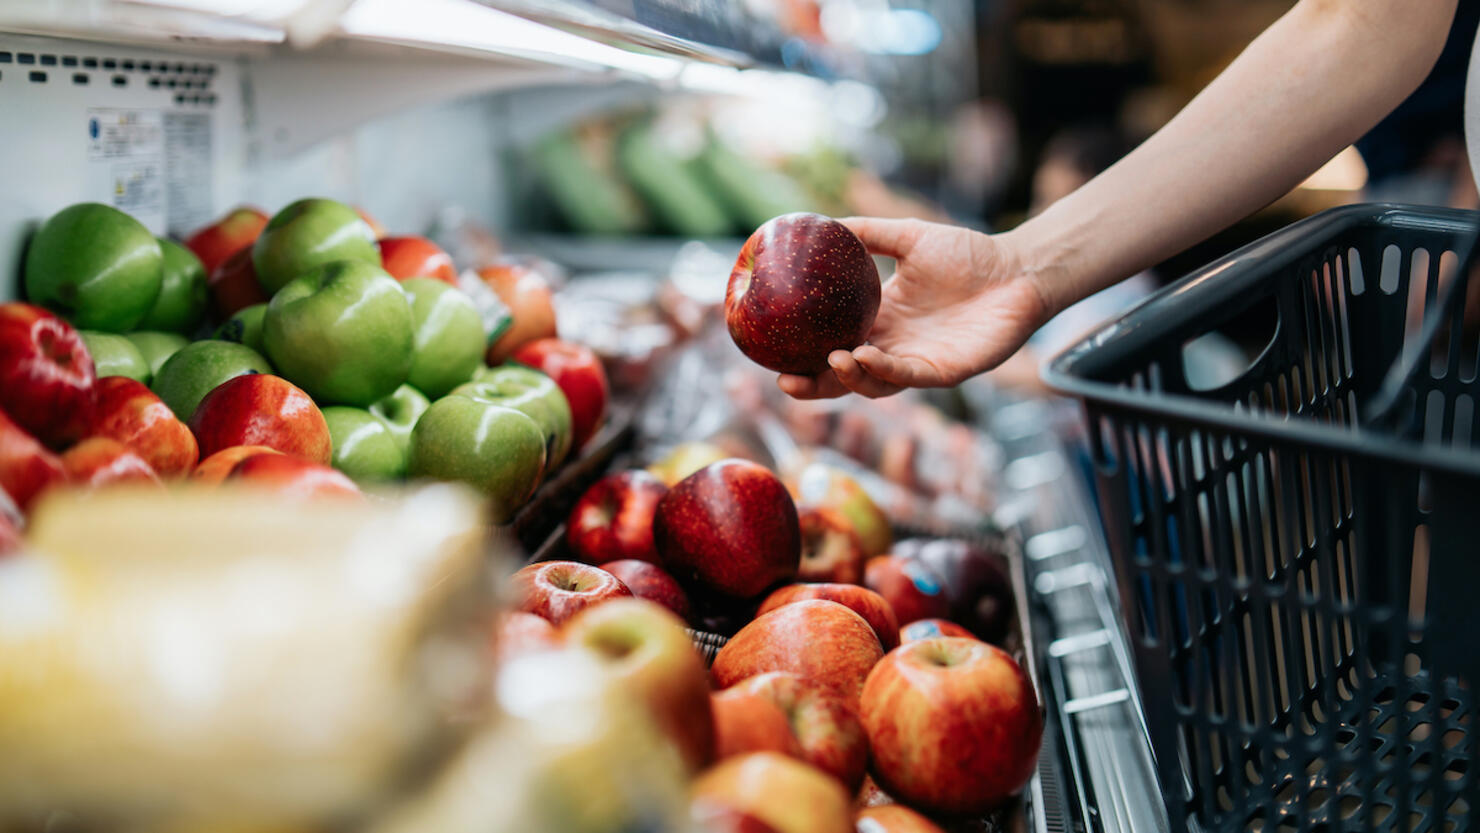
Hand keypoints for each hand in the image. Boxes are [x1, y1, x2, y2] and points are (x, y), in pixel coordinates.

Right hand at [778, 217, 1050, 398]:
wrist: (1017, 268)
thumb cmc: (968, 254)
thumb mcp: (907, 237)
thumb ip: (867, 233)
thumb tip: (820, 220)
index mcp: (880, 321)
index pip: (832, 345)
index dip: (802, 354)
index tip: (770, 352)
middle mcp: (893, 347)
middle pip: (844, 377)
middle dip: (814, 386)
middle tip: (784, 382)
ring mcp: (918, 363)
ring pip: (873, 384)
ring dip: (849, 377)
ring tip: (833, 358)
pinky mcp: (944, 372)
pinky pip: (907, 377)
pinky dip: (883, 370)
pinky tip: (864, 354)